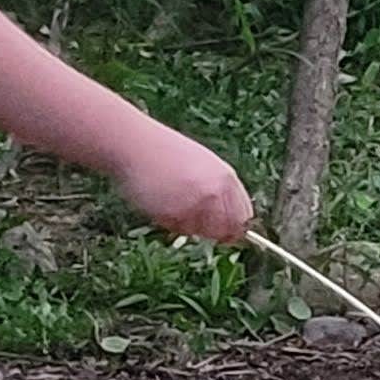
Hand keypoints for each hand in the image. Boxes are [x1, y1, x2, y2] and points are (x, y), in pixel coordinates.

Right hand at [117, 128, 253, 241]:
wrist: (136, 143)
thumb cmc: (166, 153)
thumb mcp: (204, 165)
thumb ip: (220, 190)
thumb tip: (232, 223)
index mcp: (227, 178)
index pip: (244, 216)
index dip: (235, 229)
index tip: (225, 235)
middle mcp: (217, 191)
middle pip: (225, 230)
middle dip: (211, 232)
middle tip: (191, 219)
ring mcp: (198, 203)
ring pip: (199, 232)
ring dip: (186, 225)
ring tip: (170, 200)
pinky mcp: (177, 212)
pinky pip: (176, 228)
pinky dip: (168, 221)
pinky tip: (158, 199)